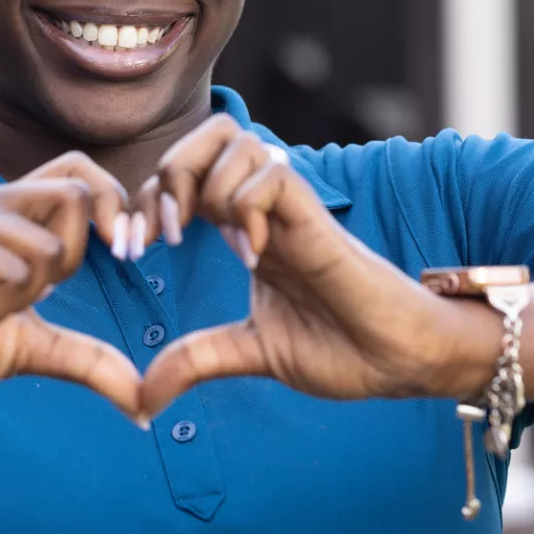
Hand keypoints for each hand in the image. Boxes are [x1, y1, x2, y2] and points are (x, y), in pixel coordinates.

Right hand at [0, 153, 143, 420]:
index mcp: (9, 208)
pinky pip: (10, 271)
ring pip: (46, 248)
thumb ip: (88, 359)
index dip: (112, 200)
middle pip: (74, 197)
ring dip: (21, 298)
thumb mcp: (34, 348)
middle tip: (26, 294)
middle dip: (70, 261)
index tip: (123, 251)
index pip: (77, 169)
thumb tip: (143, 403)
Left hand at [138, 115, 468, 416]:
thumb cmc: (341, 348)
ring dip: (208, 187)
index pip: (184, 173)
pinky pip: (273, 176)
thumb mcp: (249, 352)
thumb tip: (140, 399)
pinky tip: (253, 254)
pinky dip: (248, 206)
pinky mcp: (316, 222)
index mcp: (243, 228)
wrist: (400, 362)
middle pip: (209, 134)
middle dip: (170, 172)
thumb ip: (196, 361)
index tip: (133, 251)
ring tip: (216, 242)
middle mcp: (262, 209)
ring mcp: (289, 211)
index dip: (145, 200)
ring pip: (236, 141)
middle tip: (166, 232)